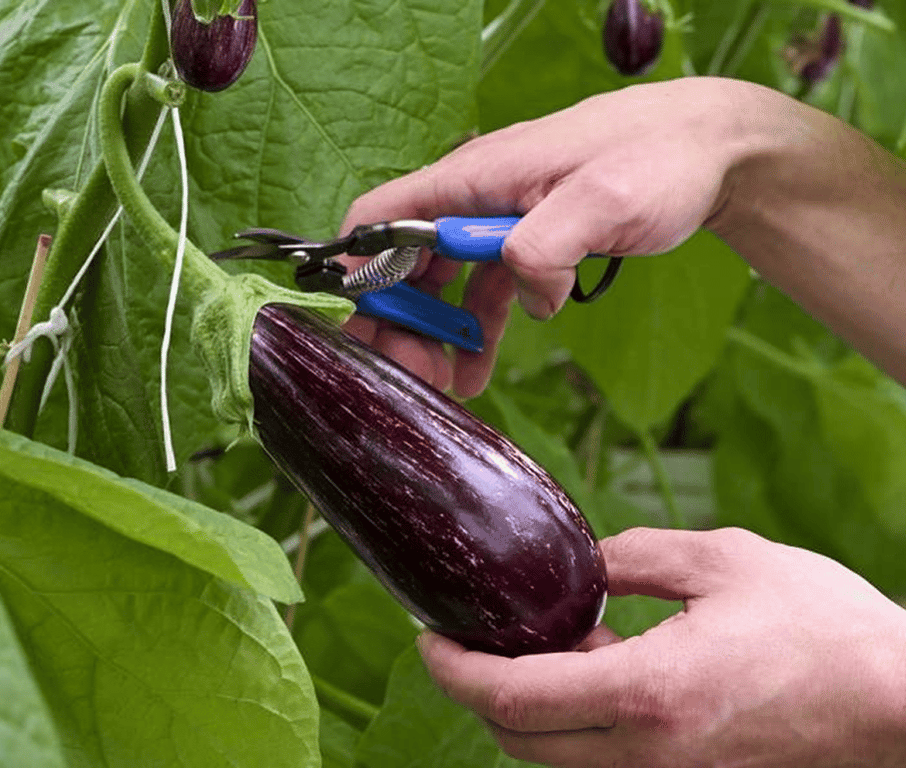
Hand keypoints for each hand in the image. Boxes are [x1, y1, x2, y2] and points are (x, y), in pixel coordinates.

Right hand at [340, 76, 771, 395]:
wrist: (712, 148)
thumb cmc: (658, 157)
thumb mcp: (601, 202)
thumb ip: (543, 249)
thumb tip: (524, 297)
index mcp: (473, 176)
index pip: (382, 217)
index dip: (354, 267)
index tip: (354, 325)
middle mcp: (474, 196)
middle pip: (403, 261)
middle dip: (395, 320)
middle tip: (406, 374)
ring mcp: (498, 220)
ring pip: (440, 284)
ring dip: (433, 334)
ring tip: (438, 385)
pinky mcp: (526, 241)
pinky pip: (484, 292)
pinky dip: (474, 331)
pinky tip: (475, 372)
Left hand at [417, 527, 905, 766]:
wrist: (903, 705)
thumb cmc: (825, 629)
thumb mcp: (722, 561)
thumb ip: (632, 558)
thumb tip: (579, 564)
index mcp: (645, 695)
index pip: (509, 698)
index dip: (453, 670)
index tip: (428, 637)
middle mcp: (646, 755)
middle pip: (517, 740)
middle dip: (477, 690)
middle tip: (467, 637)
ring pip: (556, 758)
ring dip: (528, 706)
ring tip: (549, 637)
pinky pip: (602, 761)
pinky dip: (576, 720)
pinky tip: (600, 662)